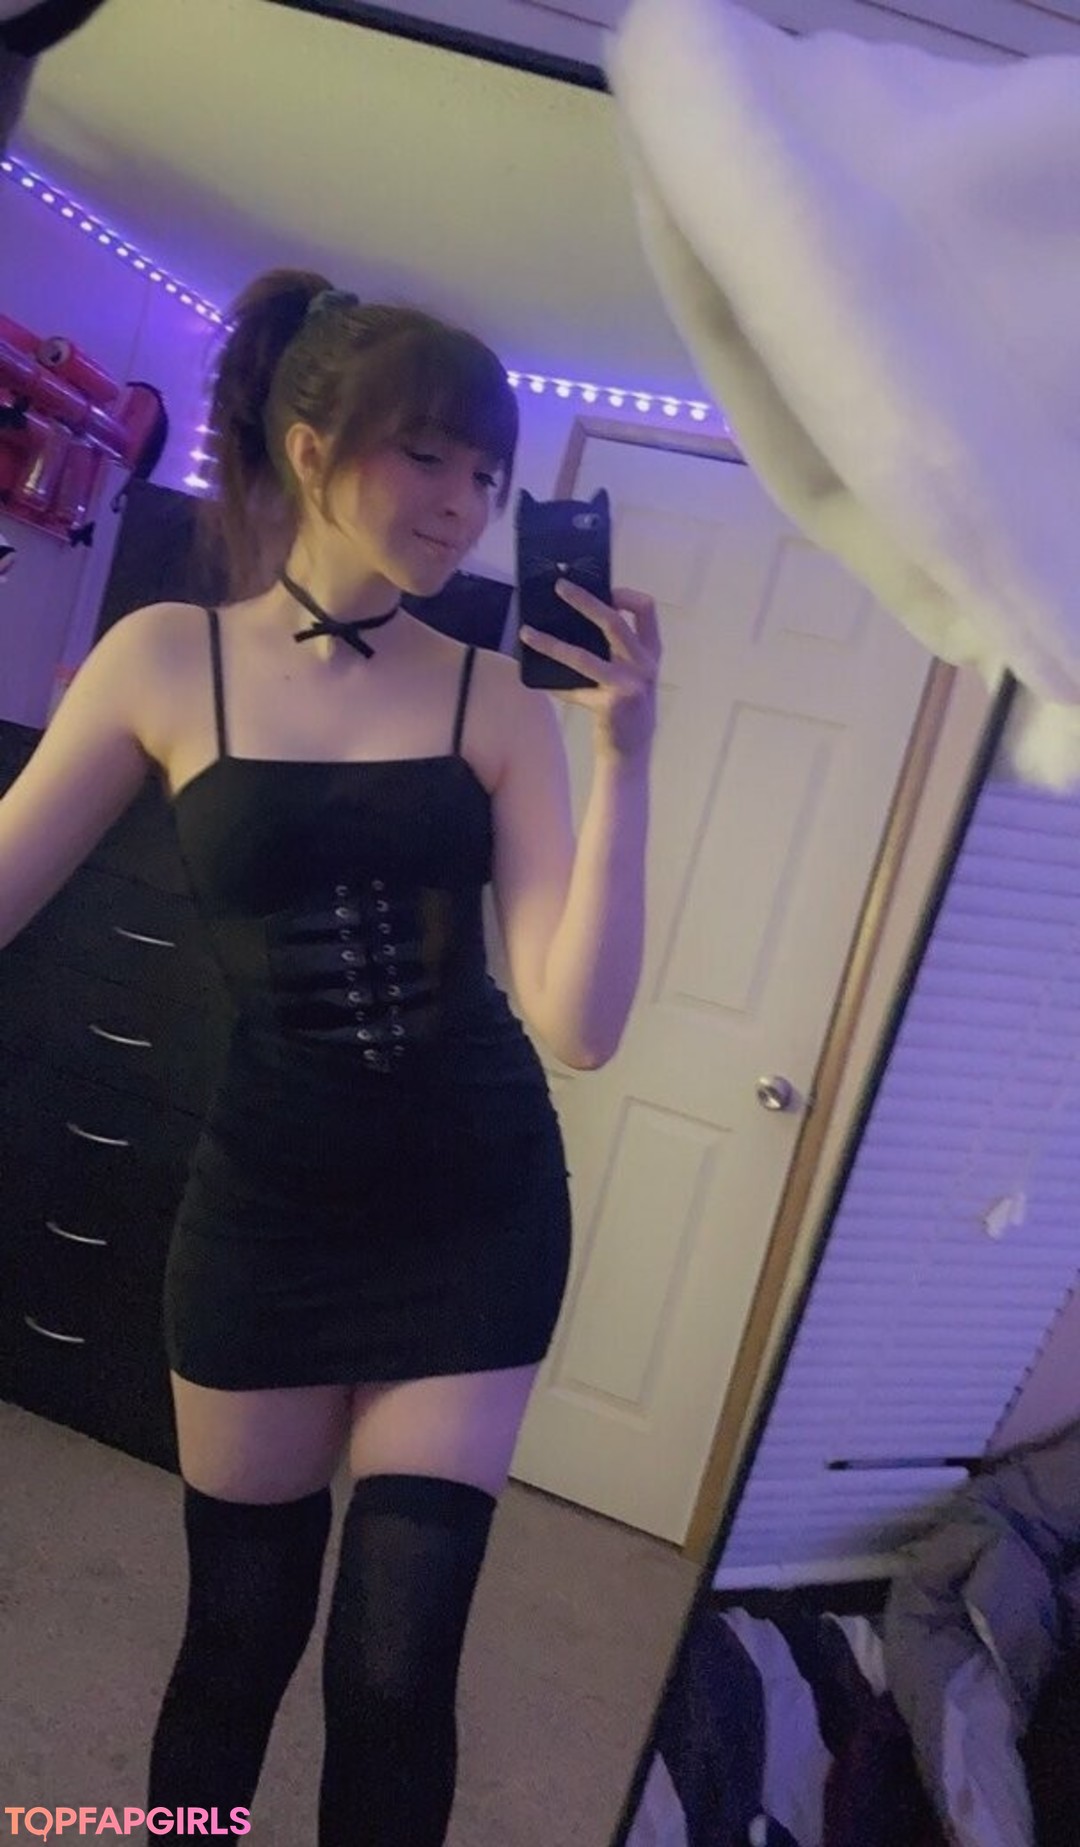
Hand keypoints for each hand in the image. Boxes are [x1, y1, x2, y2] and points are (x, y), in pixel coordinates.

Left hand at [520, 581, 660, 763]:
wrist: (630, 754)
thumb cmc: (627, 711)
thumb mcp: (632, 676)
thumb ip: (617, 652)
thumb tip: (575, 624)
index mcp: (650, 654)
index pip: (646, 610)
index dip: (625, 593)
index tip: (604, 587)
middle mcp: (644, 666)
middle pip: (614, 622)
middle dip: (584, 601)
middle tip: (559, 587)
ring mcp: (628, 686)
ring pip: (583, 656)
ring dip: (551, 643)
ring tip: (527, 632)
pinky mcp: (610, 705)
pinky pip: (572, 690)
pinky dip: (553, 685)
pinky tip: (538, 681)